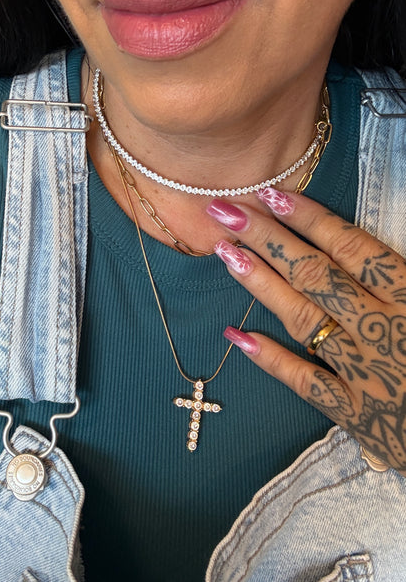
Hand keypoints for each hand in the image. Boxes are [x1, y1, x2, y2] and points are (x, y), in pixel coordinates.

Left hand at [207, 188, 405, 474]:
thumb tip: (367, 246)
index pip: (354, 249)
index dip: (310, 220)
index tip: (273, 194)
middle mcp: (386, 331)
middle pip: (317, 276)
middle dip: (268, 239)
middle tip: (225, 210)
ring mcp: (367, 374)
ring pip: (304, 319)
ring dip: (261, 284)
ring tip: (224, 252)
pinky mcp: (357, 416)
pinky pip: (307, 384)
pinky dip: (271, 360)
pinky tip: (236, 336)